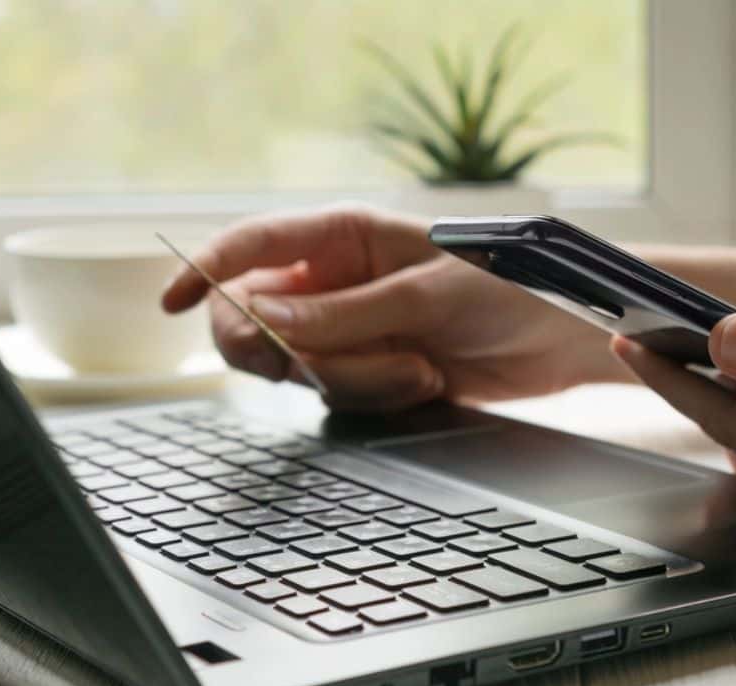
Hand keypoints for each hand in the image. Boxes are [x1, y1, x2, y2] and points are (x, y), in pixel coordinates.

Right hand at [162, 205, 629, 409]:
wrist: (566, 338)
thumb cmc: (511, 286)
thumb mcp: (427, 293)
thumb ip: (341, 312)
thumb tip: (260, 317)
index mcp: (343, 236)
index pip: (249, 246)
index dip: (203, 269)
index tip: (170, 302)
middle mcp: (334, 281)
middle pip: (254, 320)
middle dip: (288, 352)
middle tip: (327, 362)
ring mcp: (350, 330)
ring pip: (297, 369)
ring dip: (352, 380)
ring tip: (418, 367)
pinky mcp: (371, 372)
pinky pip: (337, 396)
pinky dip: (374, 398)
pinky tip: (424, 380)